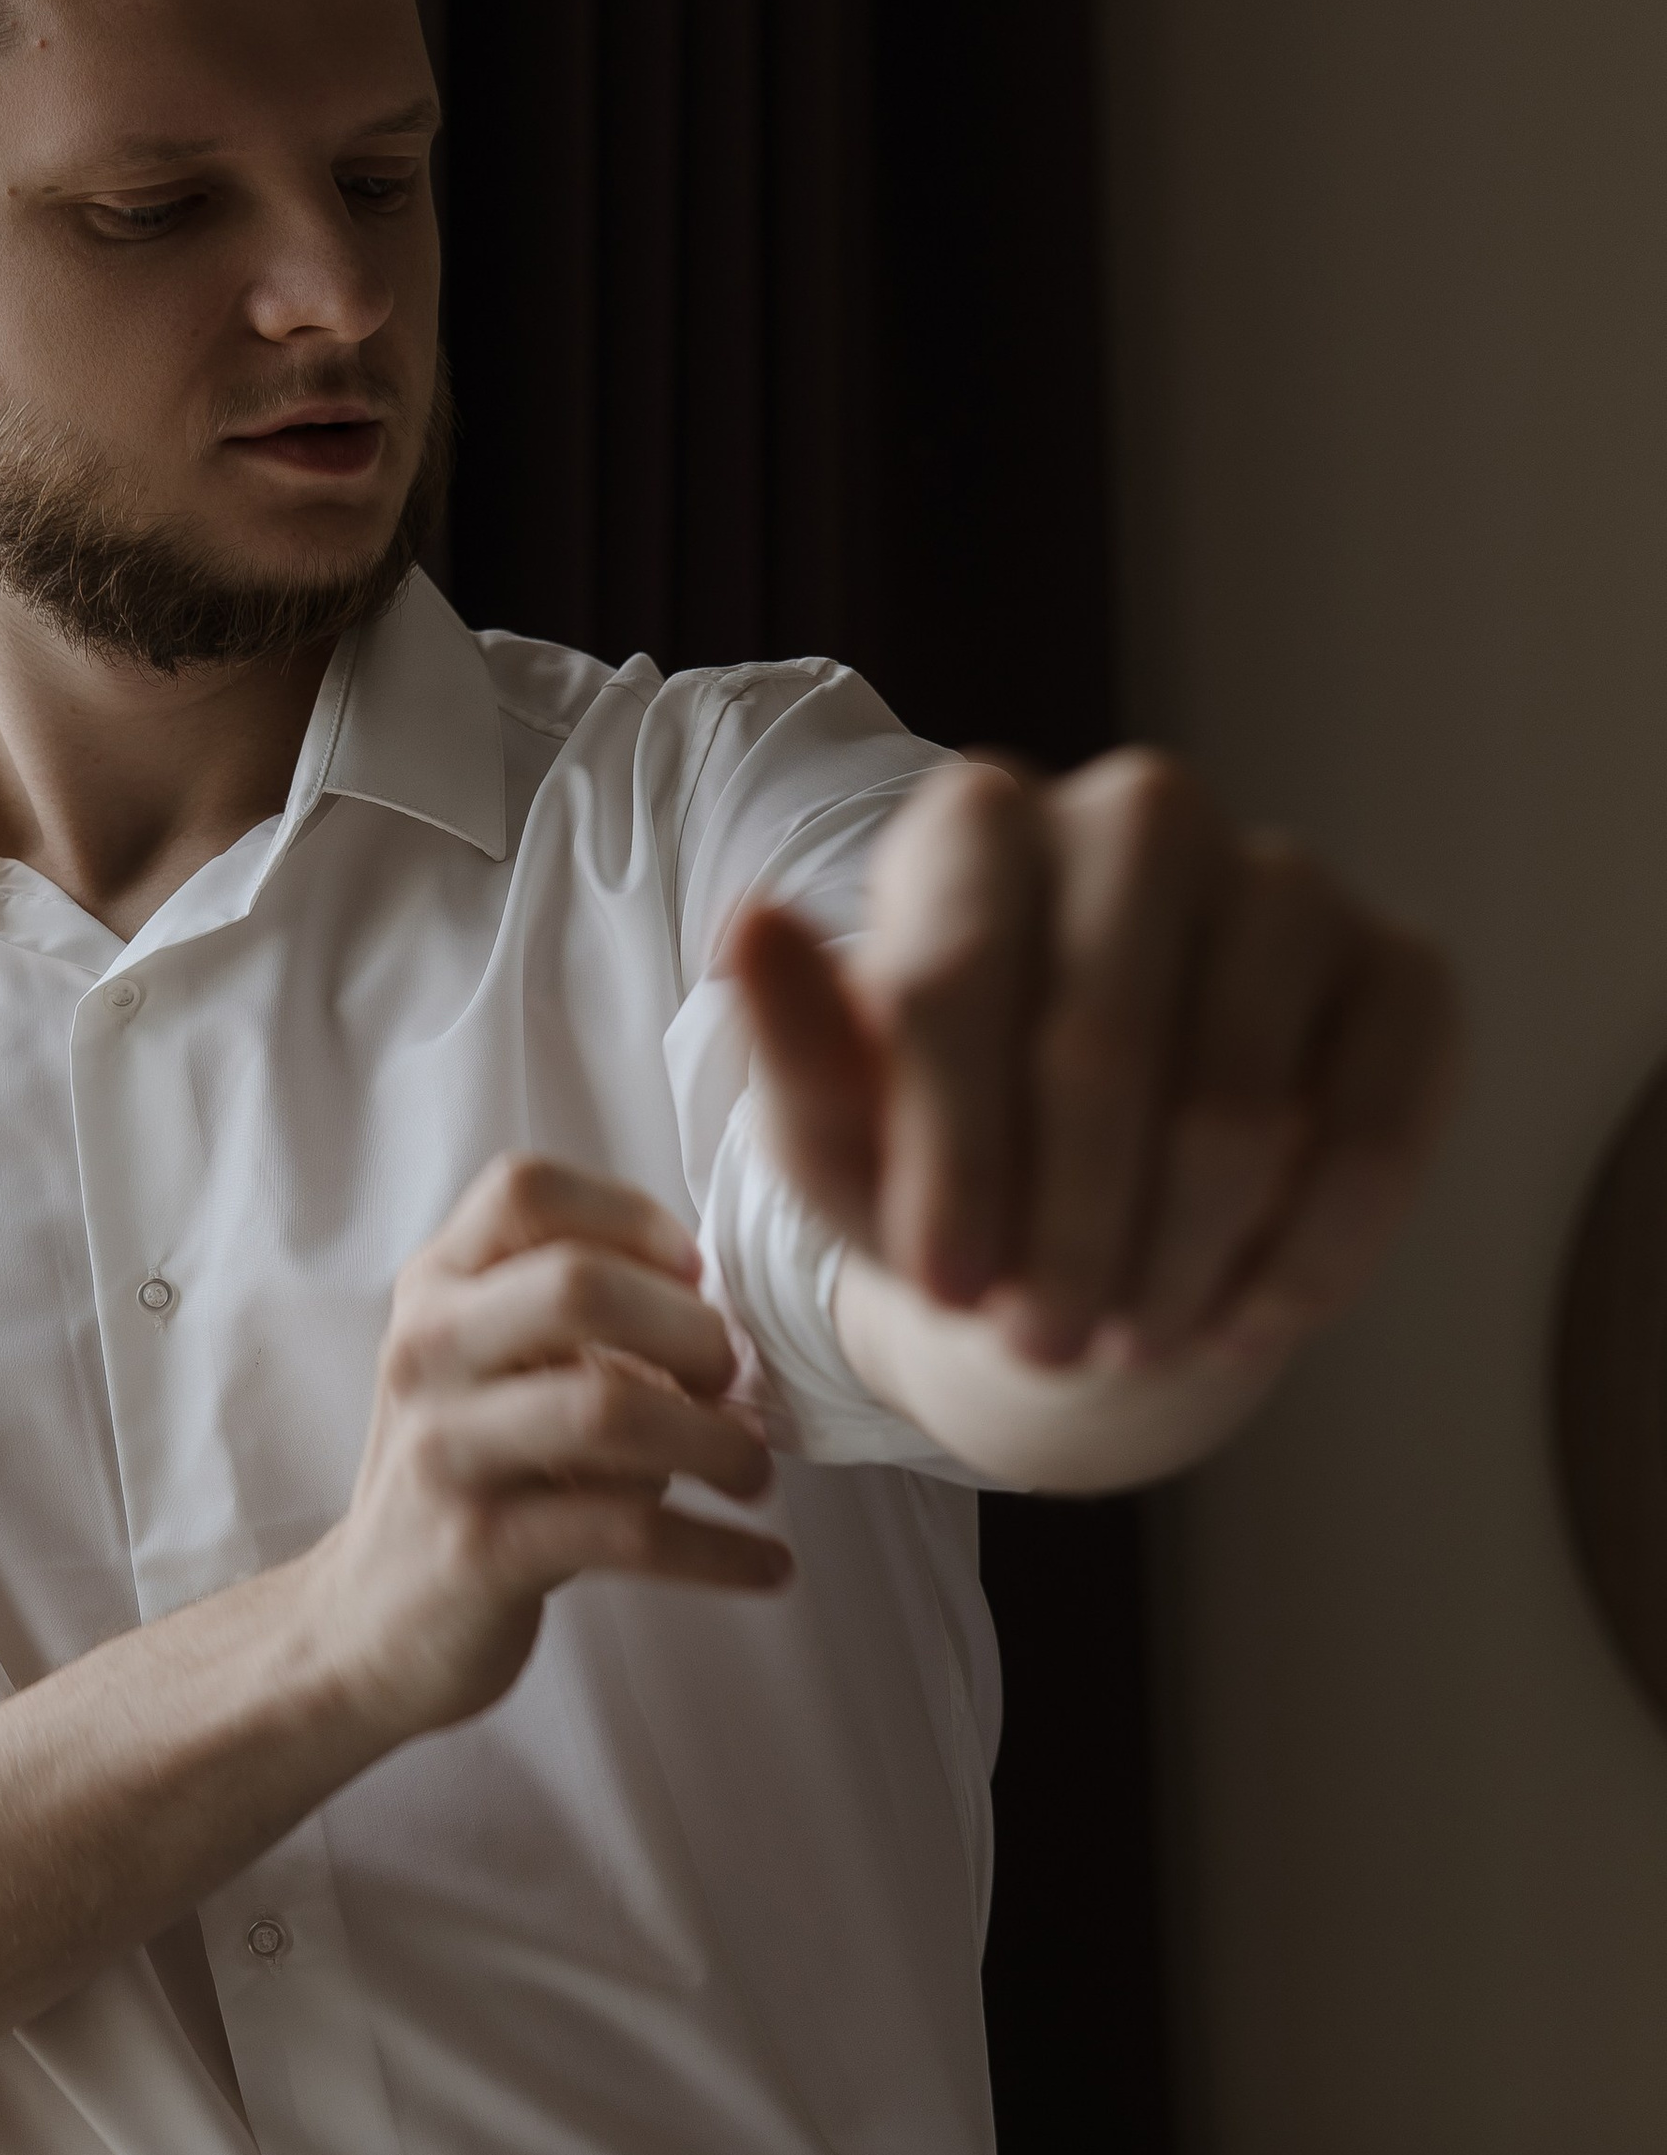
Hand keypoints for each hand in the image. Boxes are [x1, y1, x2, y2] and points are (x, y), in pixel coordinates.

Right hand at [312, 1155, 790, 1734]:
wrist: (371, 1624)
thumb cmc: (471, 1476)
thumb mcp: (491, 1370)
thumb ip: (578, 1320)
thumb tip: (728, 1313)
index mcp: (435, 1290)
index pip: (527, 1191)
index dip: (632, 1217)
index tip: (696, 1275)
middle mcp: (426, 1353)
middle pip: (578, 1286)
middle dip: (690, 1331)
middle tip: (732, 1382)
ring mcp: (445, 1451)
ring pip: (607, 1409)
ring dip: (715, 1441)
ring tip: (753, 1474)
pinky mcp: (479, 1550)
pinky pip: (626, 1533)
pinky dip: (720, 1551)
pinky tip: (766, 1564)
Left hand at [729, 752, 1460, 1388]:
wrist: (1104, 1216)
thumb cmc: (950, 1164)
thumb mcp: (843, 1141)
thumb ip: (792, 1052)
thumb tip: (753, 922)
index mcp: (977, 825)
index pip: (956, 982)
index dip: (952, 1159)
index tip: (942, 1290)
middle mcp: (1139, 815)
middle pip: (1098, 1042)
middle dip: (1063, 1227)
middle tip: (1039, 1340)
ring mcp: (1285, 881)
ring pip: (1234, 1098)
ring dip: (1172, 1258)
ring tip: (1123, 1338)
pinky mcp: (1402, 972)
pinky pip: (1367, 1129)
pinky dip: (1298, 1258)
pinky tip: (1239, 1320)